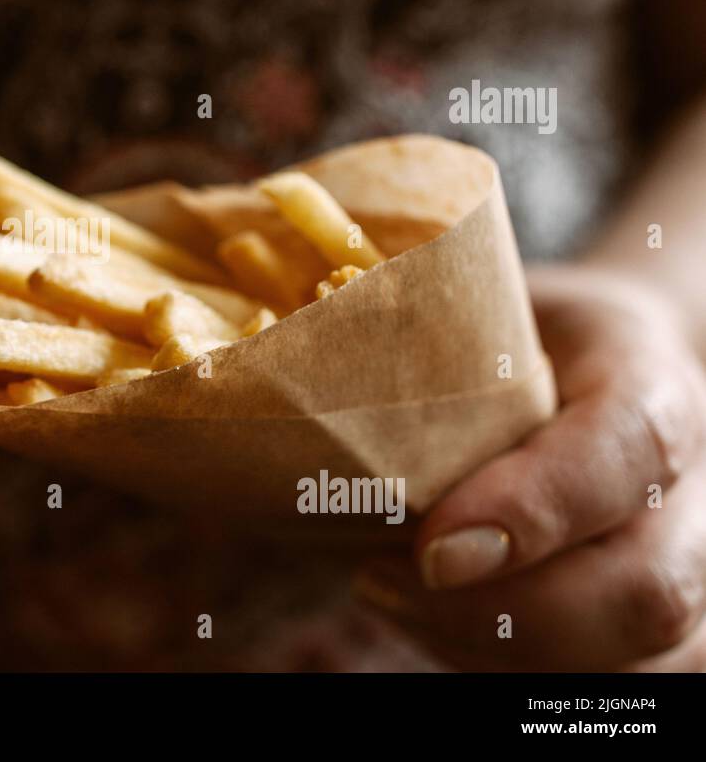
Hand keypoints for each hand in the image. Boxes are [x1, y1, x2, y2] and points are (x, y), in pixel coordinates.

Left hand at [354, 265, 705, 669]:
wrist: (594, 370)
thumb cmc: (517, 336)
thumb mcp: (480, 305)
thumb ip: (429, 337)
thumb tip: (321, 368)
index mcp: (654, 383)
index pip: (628, 451)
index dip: (534, 510)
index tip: (433, 548)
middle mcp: (697, 487)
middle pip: (644, 589)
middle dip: (502, 613)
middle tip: (379, 579)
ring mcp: (689, 565)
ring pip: (624, 660)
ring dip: (487, 647)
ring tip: (386, 592)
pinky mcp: (656, 632)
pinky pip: (591, 683)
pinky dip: (493, 663)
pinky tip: (424, 618)